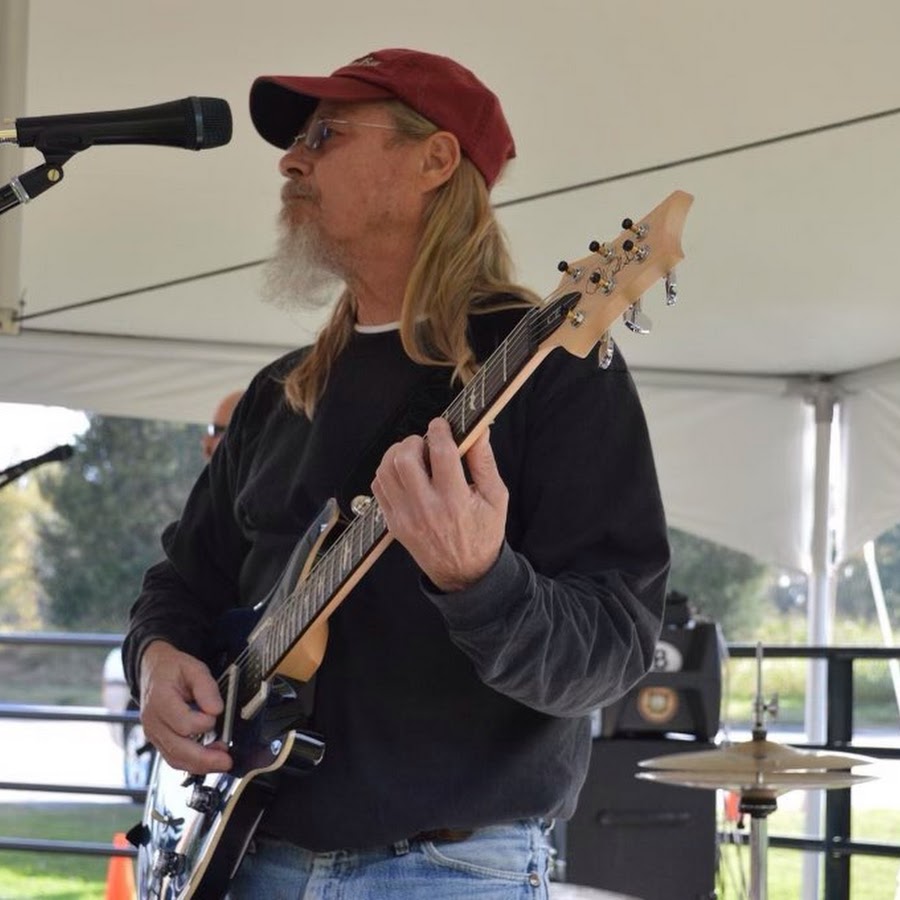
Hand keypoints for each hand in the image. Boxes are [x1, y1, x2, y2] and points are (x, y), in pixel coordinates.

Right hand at [139, 640, 232, 772]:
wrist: (153, 670)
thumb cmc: (173, 669)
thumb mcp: (193, 667)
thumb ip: (206, 687)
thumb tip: (216, 710)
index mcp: (160, 700)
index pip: (183, 724)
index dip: (204, 723)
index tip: (217, 714)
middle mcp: (153, 721)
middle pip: (177, 749)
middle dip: (205, 759)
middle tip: (227, 761)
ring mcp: (153, 734)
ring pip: (175, 759)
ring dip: (200, 765)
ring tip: (222, 762)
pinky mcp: (158, 740)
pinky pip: (174, 758)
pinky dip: (192, 763)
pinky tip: (209, 758)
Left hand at [372, 417, 507, 591]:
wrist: (465, 574)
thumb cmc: (483, 533)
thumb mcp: (495, 498)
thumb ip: (484, 461)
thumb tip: (479, 429)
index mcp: (455, 501)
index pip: (441, 453)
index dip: (440, 430)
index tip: (442, 424)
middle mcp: (427, 509)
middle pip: (405, 459)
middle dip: (415, 441)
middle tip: (426, 443)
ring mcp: (405, 517)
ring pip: (386, 471)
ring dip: (397, 454)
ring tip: (414, 455)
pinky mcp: (393, 523)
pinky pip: (378, 487)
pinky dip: (387, 473)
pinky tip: (405, 474)